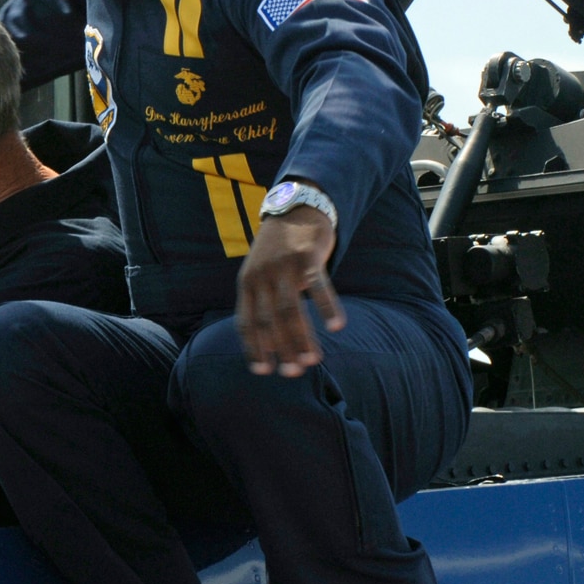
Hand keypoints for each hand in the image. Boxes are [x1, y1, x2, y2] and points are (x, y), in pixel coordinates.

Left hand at [235, 207, 342, 376]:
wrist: (294, 209)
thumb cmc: (278, 251)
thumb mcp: (259, 273)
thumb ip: (261, 301)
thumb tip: (270, 340)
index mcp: (247, 285)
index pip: (246, 323)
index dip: (253, 348)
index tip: (262, 371)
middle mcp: (261, 278)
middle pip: (269, 322)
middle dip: (280, 350)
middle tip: (293, 374)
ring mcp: (283, 268)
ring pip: (290, 310)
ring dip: (301, 338)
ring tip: (312, 361)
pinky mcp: (307, 258)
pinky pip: (318, 287)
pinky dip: (327, 307)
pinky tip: (336, 327)